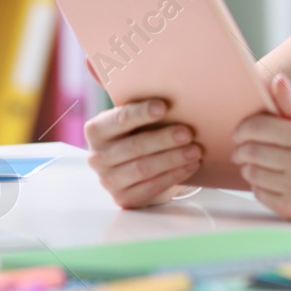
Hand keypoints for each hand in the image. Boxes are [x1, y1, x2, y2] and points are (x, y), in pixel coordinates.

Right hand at [83, 98, 203, 208]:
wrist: (131, 166)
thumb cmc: (136, 133)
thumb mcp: (132, 119)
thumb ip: (141, 107)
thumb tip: (172, 92)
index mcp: (95, 130)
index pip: (118, 119)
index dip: (140, 113)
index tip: (163, 107)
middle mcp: (97, 157)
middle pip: (134, 146)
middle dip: (163, 139)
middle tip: (187, 133)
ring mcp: (108, 180)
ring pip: (143, 169)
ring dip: (172, 159)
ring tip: (195, 151)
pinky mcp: (123, 198)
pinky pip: (151, 187)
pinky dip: (174, 175)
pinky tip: (190, 166)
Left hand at [231, 72, 290, 222]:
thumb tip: (277, 79)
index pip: (256, 127)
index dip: (242, 128)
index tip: (240, 132)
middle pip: (250, 151)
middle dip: (240, 148)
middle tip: (242, 148)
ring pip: (251, 173)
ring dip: (247, 167)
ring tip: (254, 163)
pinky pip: (259, 194)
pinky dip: (257, 186)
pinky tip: (268, 180)